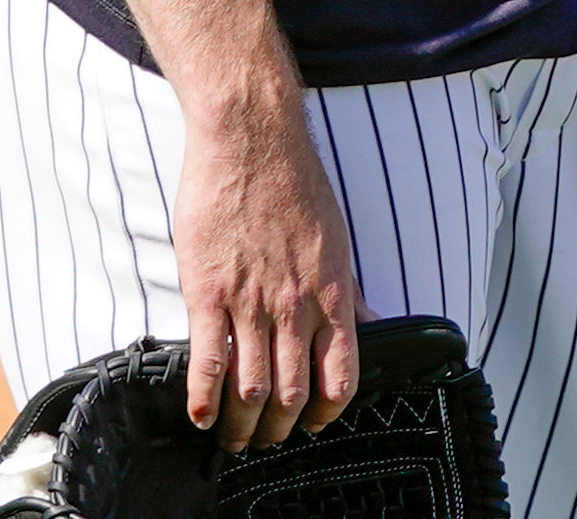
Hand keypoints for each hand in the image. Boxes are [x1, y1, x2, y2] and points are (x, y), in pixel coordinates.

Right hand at [171, 90, 360, 450]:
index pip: (340, 377)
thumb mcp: (337, 240)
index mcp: (333, 294)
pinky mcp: (209, 291)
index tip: (315, 422)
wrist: (252, 139)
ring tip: (234, 436)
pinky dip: (204, 397)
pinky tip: (202, 415)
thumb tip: (374, 321)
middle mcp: (296, 307)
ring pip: (250, 387)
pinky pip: (208, 360)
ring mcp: (251, 302)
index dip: (327, 412)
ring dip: (242, 422)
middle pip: (292, 393)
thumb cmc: (296, 184)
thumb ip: (350, 291)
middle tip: (266, 437)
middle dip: (279, 426)